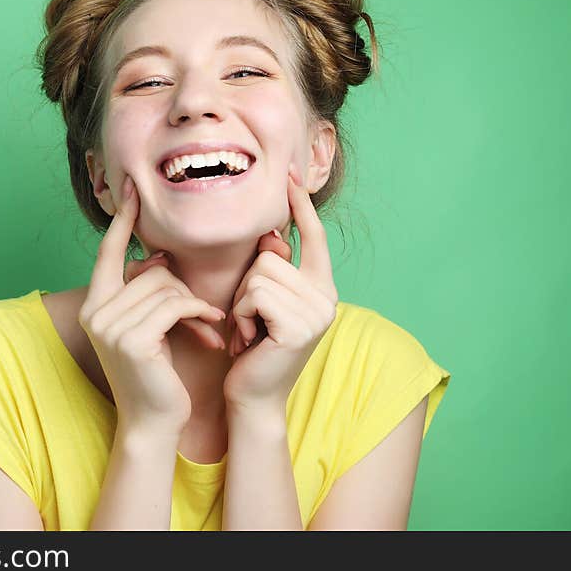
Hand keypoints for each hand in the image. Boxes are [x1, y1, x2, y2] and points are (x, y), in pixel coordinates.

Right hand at [78, 175, 226, 435]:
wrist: (154, 421)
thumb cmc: (157, 372)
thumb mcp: (149, 326)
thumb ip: (147, 292)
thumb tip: (158, 256)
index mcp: (94, 303)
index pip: (109, 250)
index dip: (123, 220)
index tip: (132, 188)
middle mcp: (95, 311)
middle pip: (152, 272)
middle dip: (183, 291)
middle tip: (202, 316)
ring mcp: (109, 325)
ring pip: (167, 288)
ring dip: (195, 307)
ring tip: (208, 328)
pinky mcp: (132, 339)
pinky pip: (175, 305)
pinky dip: (198, 315)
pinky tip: (211, 333)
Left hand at [222, 162, 338, 411]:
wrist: (252, 395)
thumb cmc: (252, 347)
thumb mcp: (262, 301)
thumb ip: (272, 268)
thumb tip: (272, 234)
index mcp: (321, 287)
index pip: (313, 236)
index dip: (301, 205)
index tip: (290, 175)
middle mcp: (327, 297)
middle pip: (272, 254)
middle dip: (248, 283)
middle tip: (250, 319)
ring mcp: (317, 312)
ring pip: (261, 272)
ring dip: (243, 301)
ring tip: (249, 329)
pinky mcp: (300, 326)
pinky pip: (256, 293)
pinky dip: (242, 313)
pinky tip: (249, 339)